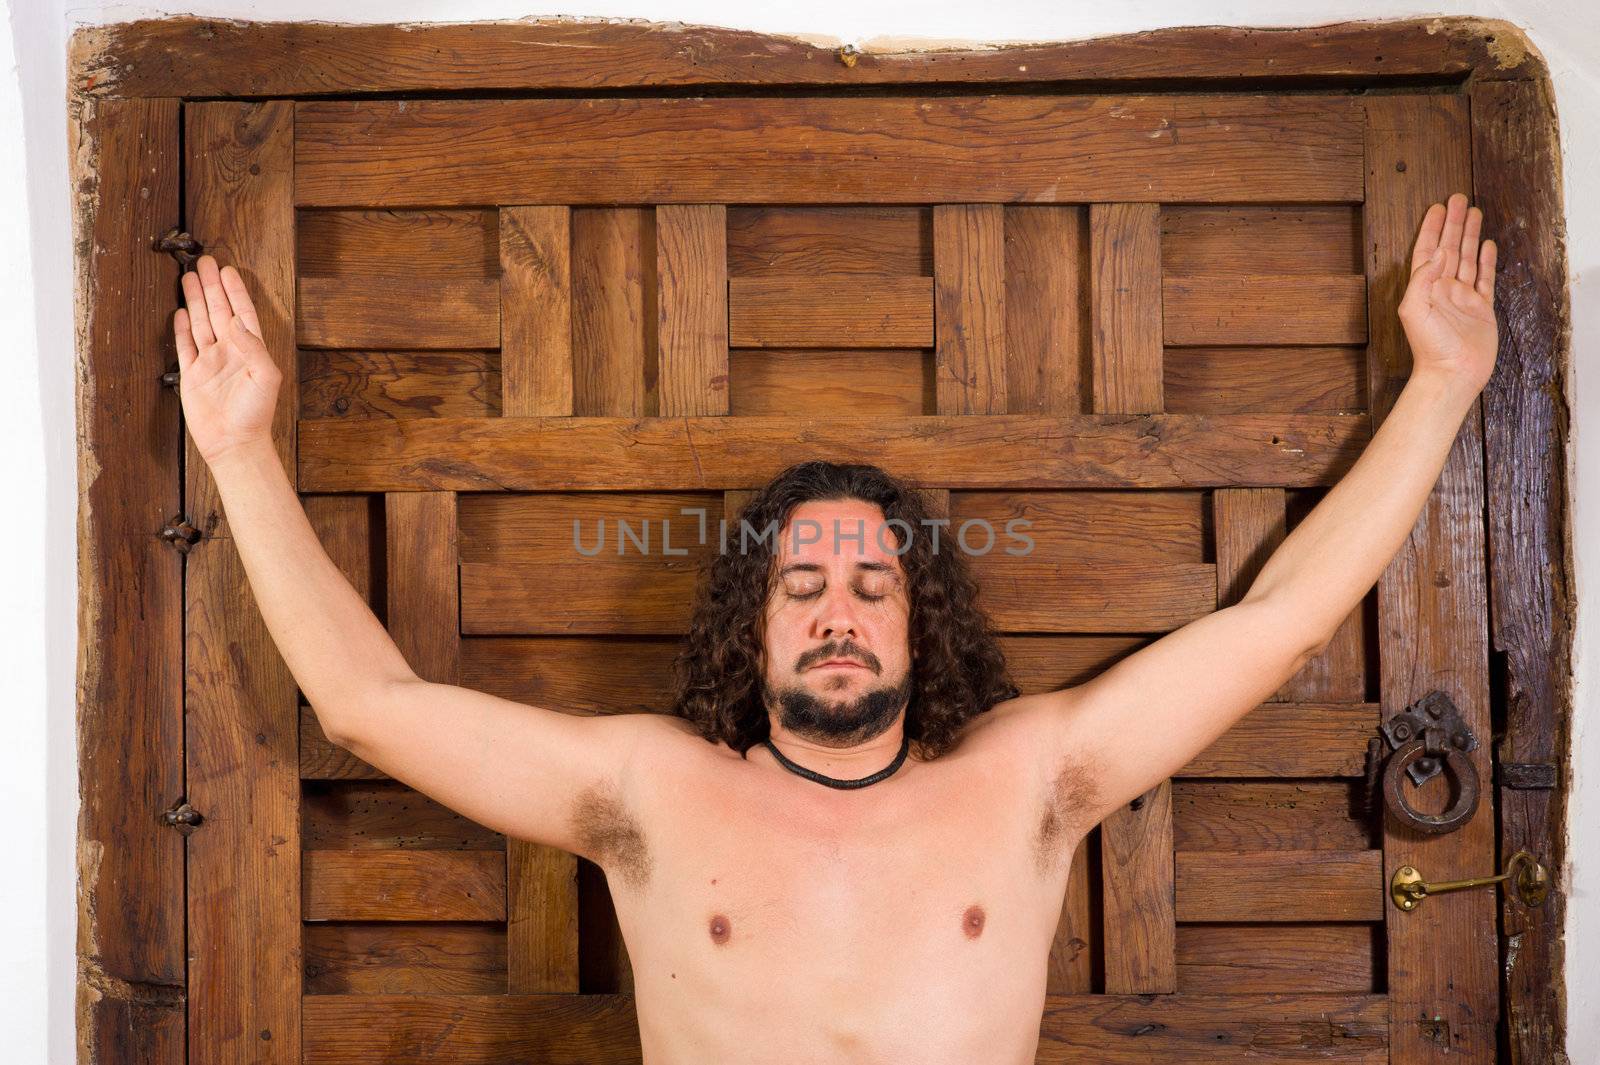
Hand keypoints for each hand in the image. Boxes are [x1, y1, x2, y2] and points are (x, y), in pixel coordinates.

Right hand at [173, 254, 282, 464]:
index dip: (235, 291)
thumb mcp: (266, 378)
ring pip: (201, 323)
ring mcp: (210, 362)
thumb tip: (236, 322)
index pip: (242, 312)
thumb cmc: (256, 413)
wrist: (234, 442)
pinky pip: (186, 345)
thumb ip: (254, 348)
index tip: (227, 270)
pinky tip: (180, 312)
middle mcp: (230, 351)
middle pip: (219, 311)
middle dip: (212, 287)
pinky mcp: (192, 375)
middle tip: (204, 262)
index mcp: (250, 350)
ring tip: (189, 278)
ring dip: (195, 300)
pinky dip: (182, 328)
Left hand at [1398, 192, 1498, 391]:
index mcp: (1425, 287)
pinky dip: (1485, 260)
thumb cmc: (1429, 346)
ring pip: (1467, 258)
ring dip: (1469, 235)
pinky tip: (1486, 245)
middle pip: (1449, 247)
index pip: (1427, 250)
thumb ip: (1422, 278)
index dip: (1431, 228)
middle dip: (1453, 223)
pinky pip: (1484, 278)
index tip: (1437, 207)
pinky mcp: (1481, 307)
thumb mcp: (1414, 309)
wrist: (1452, 373)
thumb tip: (1437, 252)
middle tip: (1458, 199)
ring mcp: (1463, 297)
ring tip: (1474, 213)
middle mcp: (1443, 289)